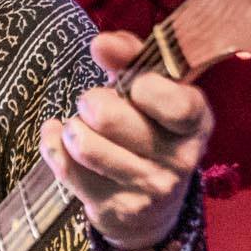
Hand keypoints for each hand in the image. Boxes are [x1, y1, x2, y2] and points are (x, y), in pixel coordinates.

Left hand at [39, 30, 213, 250]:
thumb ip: (131, 57)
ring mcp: (146, 189)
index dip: (144, 86)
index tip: (134, 84)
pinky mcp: (113, 208)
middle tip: (93, 105)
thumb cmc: (149, 128)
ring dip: (72, 127)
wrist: (152, 207)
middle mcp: (178, 160)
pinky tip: (61, 140)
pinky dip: (54, 145)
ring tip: (80, 127)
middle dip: (90, 102)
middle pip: (108, 118)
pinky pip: (65, 166)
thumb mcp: (151, 90)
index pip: (175, 105)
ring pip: (83, 145)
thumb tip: (101, 43)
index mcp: (196, 124)